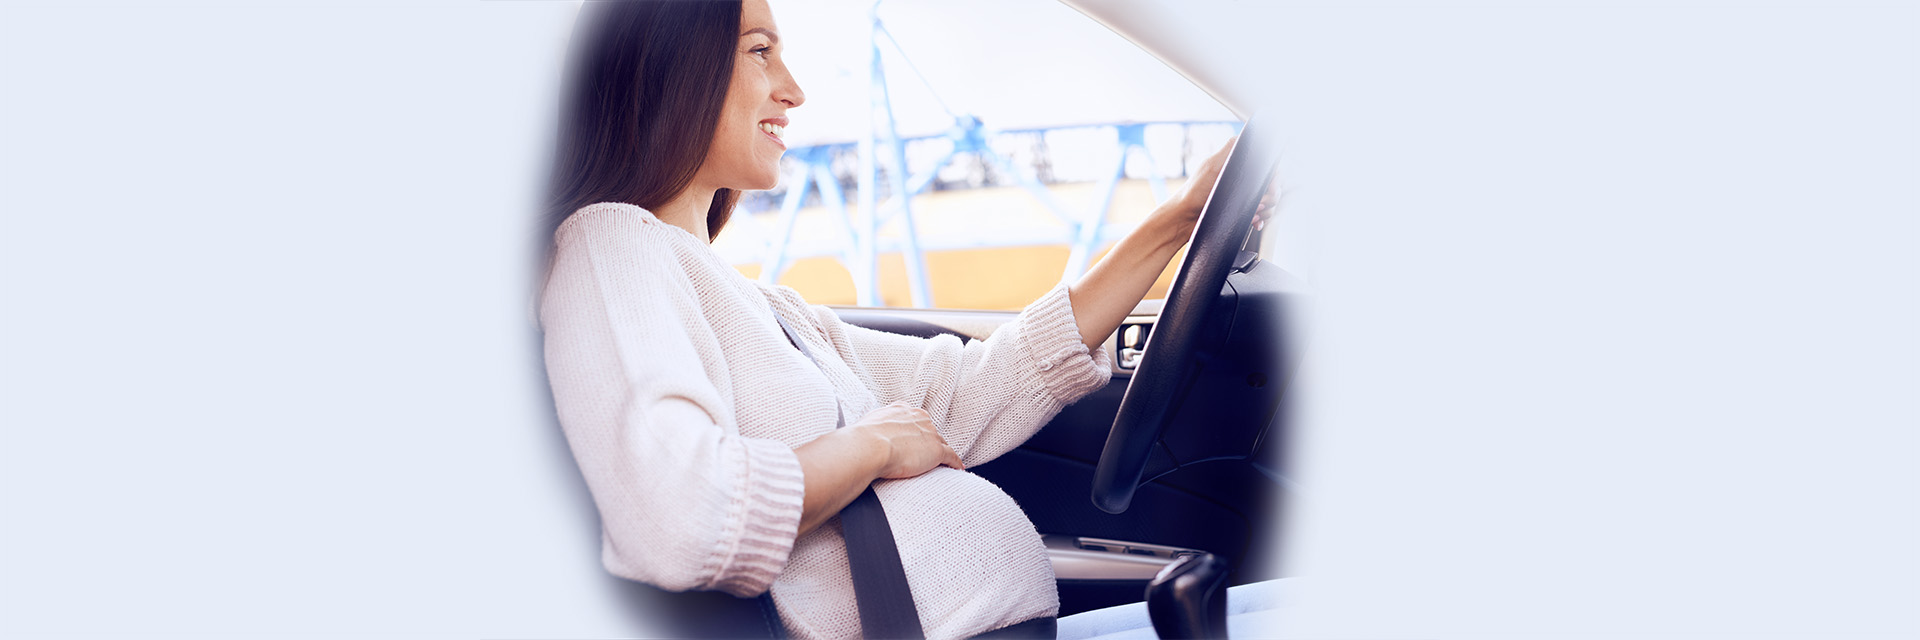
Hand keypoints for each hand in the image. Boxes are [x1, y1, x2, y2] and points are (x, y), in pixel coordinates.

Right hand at [850, 403, 962, 478]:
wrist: (869, 447)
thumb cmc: (863, 438)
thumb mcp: (868, 424)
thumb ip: (874, 425)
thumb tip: (866, 433)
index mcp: (902, 410)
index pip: (915, 419)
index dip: (917, 430)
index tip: (916, 438)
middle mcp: (919, 418)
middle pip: (930, 430)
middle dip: (929, 440)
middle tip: (926, 453)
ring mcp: (930, 433)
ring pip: (941, 442)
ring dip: (943, 451)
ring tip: (945, 462)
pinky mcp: (936, 450)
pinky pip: (951, 456)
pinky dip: (955, 462)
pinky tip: (958, 468)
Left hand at [1152, 137, 1277, 240]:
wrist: (1185, 218)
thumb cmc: (1194, 191)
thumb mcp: (1212, 166)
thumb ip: (1230, 149)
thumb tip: (1248, 133)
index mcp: (1239, 166)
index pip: (1268, 167)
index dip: (1275, 176)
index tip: (1272, 186)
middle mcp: (1244, 180)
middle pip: (1273, 184)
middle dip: (1272, 196)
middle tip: (1261, 203)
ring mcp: (1244, 197)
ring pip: (1271, 202)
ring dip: (1267, 209)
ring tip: (1254, 214)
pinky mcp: (1242, 212)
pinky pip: (1262, 216)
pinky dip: (1261, 220)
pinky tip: (1255, 222)